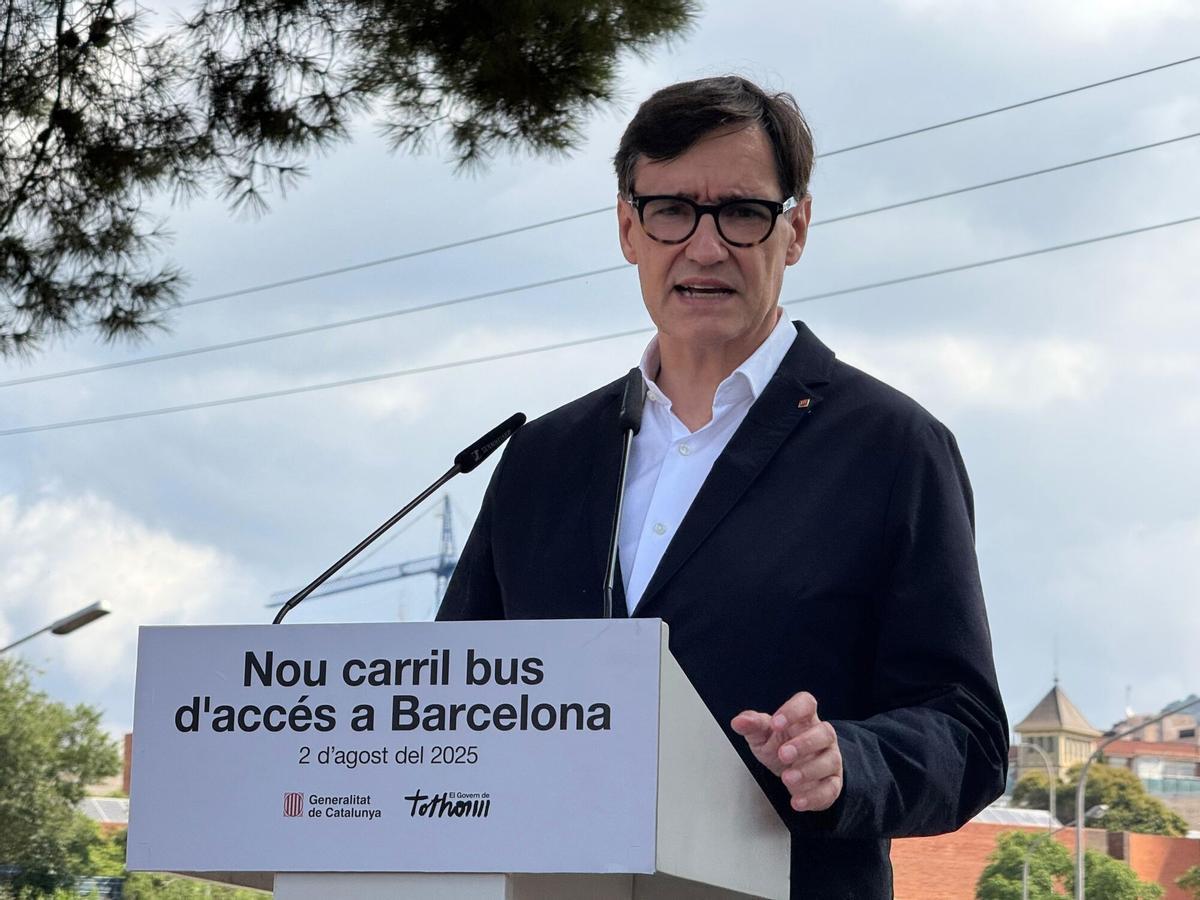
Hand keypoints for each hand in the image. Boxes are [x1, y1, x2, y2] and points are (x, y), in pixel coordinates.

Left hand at [731, 691, 842, 811]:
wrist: (793, 772)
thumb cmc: (779, 746)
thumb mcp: (762, 735)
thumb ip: (752, 725)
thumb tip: (739, 721)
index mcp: (803, 719)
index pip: (806, 703)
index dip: (793, 711)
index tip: (776, 723)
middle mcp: (822, 736)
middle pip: (825, 732)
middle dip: (804, 744)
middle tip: (783, 754)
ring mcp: (830, 759)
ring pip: (830, 761)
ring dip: (808, 771)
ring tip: (787, 778)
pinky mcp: (832, 783)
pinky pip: (831, 789)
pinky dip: (814, 796)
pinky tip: (797, 800)